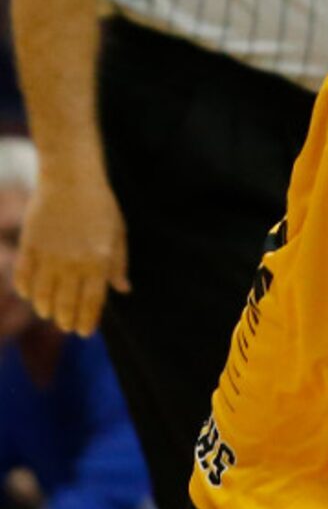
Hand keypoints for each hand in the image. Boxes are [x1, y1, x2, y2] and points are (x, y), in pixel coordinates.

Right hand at [16, 162, 128, 337]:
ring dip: (46, 308)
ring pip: (42, 296)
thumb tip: (123, 290)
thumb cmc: (100, 204)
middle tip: (67, 327)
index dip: (87, 320)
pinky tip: (30, 294)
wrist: (71, 177)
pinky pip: (22, 277)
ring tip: (49, 313)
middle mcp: (73, 263)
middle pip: (66, 304)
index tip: (85, 332)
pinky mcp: (29, 246)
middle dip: (66, 320)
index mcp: (99, 260)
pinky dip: (25, 290)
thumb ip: (118, 263)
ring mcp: (48, 256)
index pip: (92, 302)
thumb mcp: (118, 231)